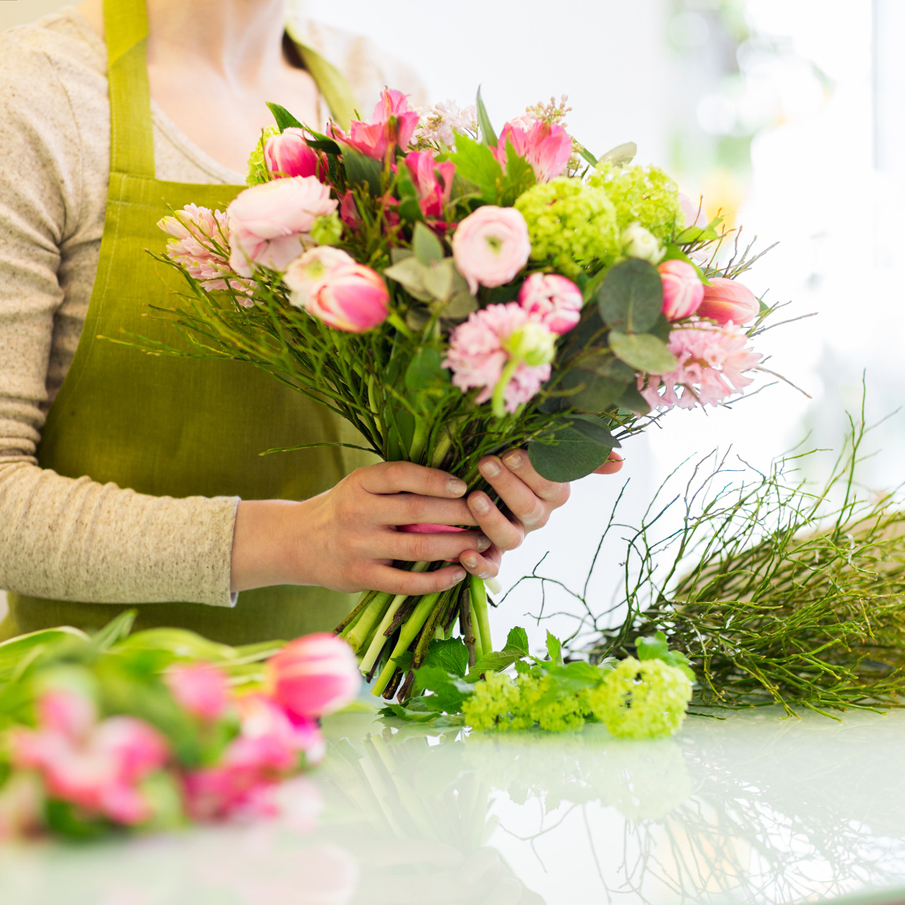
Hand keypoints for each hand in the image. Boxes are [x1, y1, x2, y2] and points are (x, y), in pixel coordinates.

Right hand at [231, 461, 490, 596]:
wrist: (298, 542)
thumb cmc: (344, 508)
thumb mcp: (361, 484)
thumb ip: (398, 483)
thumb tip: (457, 480)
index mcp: (360, 483)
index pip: (401, 475)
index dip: (435, 479)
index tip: (464, 484)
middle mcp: (357, 513)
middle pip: (416, 512)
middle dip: (458, 514)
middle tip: (486, 515)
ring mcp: (358, 547)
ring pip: (417, 548)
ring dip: (455, 547)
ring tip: (481, 544)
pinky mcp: (360, 577)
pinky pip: (405, 582)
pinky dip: (436, 580)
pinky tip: (458, 573)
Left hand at [458, 450, 623, 579]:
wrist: (483, 480)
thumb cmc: (517, 460)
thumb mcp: (549, 451)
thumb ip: (582, 455)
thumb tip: (620, 462)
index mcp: (553, 493)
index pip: (550, 484)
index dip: (532, 470)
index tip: (512, 452)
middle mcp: (537, 518)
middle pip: (528, 507)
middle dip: (507, 485)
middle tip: (487, 462)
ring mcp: (516, 536)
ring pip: (510, 537)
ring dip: (491, 519)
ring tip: (473, 497)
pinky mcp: (494, 555)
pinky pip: (492, 566)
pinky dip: (480, 565)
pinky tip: (465, 555)